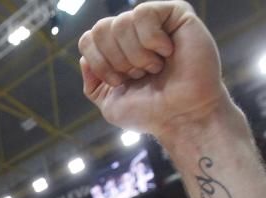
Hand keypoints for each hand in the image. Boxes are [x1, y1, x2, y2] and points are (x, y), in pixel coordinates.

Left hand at [77, 2, 230, 138]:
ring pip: (121, 22)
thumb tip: (84, 59)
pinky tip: (168, 52)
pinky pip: (144, 13)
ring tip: (155, 67)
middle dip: (117, 60)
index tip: (120, 82)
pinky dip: (151, 40)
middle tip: (140, 75)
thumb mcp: (110, 104)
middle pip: (101, 28)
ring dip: (136, 55)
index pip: (88, 39)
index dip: (99, 64)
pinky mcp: (176, 13)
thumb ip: (92, 83)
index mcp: (118, 49)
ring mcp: (155, 21)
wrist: (181, 117)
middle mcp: (134, 32)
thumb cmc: (151, 112)